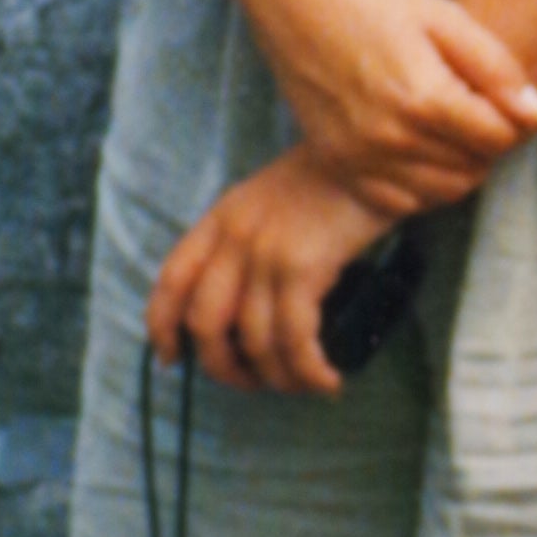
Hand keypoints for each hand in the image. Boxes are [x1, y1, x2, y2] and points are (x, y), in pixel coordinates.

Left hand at [150, 147, 393, 394]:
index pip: (172, 281)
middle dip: (224, 368)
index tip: (173, 359)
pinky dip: (308, 370)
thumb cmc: (334, 178)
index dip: (162, 328)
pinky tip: (327, 380)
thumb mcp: (270, 197)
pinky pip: (294, 339)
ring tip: (303, 384)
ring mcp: (265, 253)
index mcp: (221, 217)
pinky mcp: (302, 268)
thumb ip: (247, 237)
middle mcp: (234, 237)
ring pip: (253, 341)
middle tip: (253, 383)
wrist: (374, 151)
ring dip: (277, 377)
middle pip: (205, 324)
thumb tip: (245, 301)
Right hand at [252, 0, 536, 215]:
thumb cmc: (378, 0)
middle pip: (474, 167)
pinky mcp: (336, 164)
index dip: (516, 121)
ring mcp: (358, 157)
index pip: (500, 138)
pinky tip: (421, 150)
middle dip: (490, 143)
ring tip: (454, 127)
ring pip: (442, 192)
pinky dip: (422, 186)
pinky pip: (398, 203)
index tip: (507, 98)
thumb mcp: (448, 19)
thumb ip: (500, 71)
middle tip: (481, 109)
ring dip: (461, 167)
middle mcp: (389, 138)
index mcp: (423, 98)